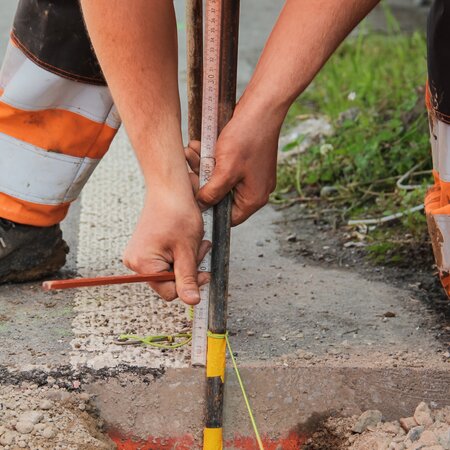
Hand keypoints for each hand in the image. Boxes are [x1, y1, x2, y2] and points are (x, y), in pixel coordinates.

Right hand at [123, 189, 209, 304]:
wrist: (169, 189)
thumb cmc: (177, 213)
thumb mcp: (187, 250)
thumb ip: (188, 278)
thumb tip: (192, 301)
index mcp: (143, 264)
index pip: (169, 292)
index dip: (189, 284)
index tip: (203, 271)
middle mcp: (135, 262)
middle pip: (168, 282)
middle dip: (188, 269)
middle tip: (200, 251)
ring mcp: (139, 255)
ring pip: (169, 271)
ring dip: (186, 261)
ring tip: (195, 243)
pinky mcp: (145, 248)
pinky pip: (165, 261)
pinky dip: (179, 254)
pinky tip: (186, 242)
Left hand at [195, 107, 280, 225]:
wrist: (261, 107)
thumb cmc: (247, 138)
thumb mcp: (225, 169)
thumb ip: (212, 193)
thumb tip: (201, 205)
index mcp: (254, 198)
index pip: (227, 217)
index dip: (208, 209)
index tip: (194, 196)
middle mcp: (254, 189)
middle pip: (221, 197)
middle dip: (202, 182)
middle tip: (189, 170)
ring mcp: (251, 175)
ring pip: (220, 179)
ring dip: (203, 167)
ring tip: (191, 152)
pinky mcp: (246, 162)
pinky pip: (224, 166)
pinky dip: (211, 158)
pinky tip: (198, 146)